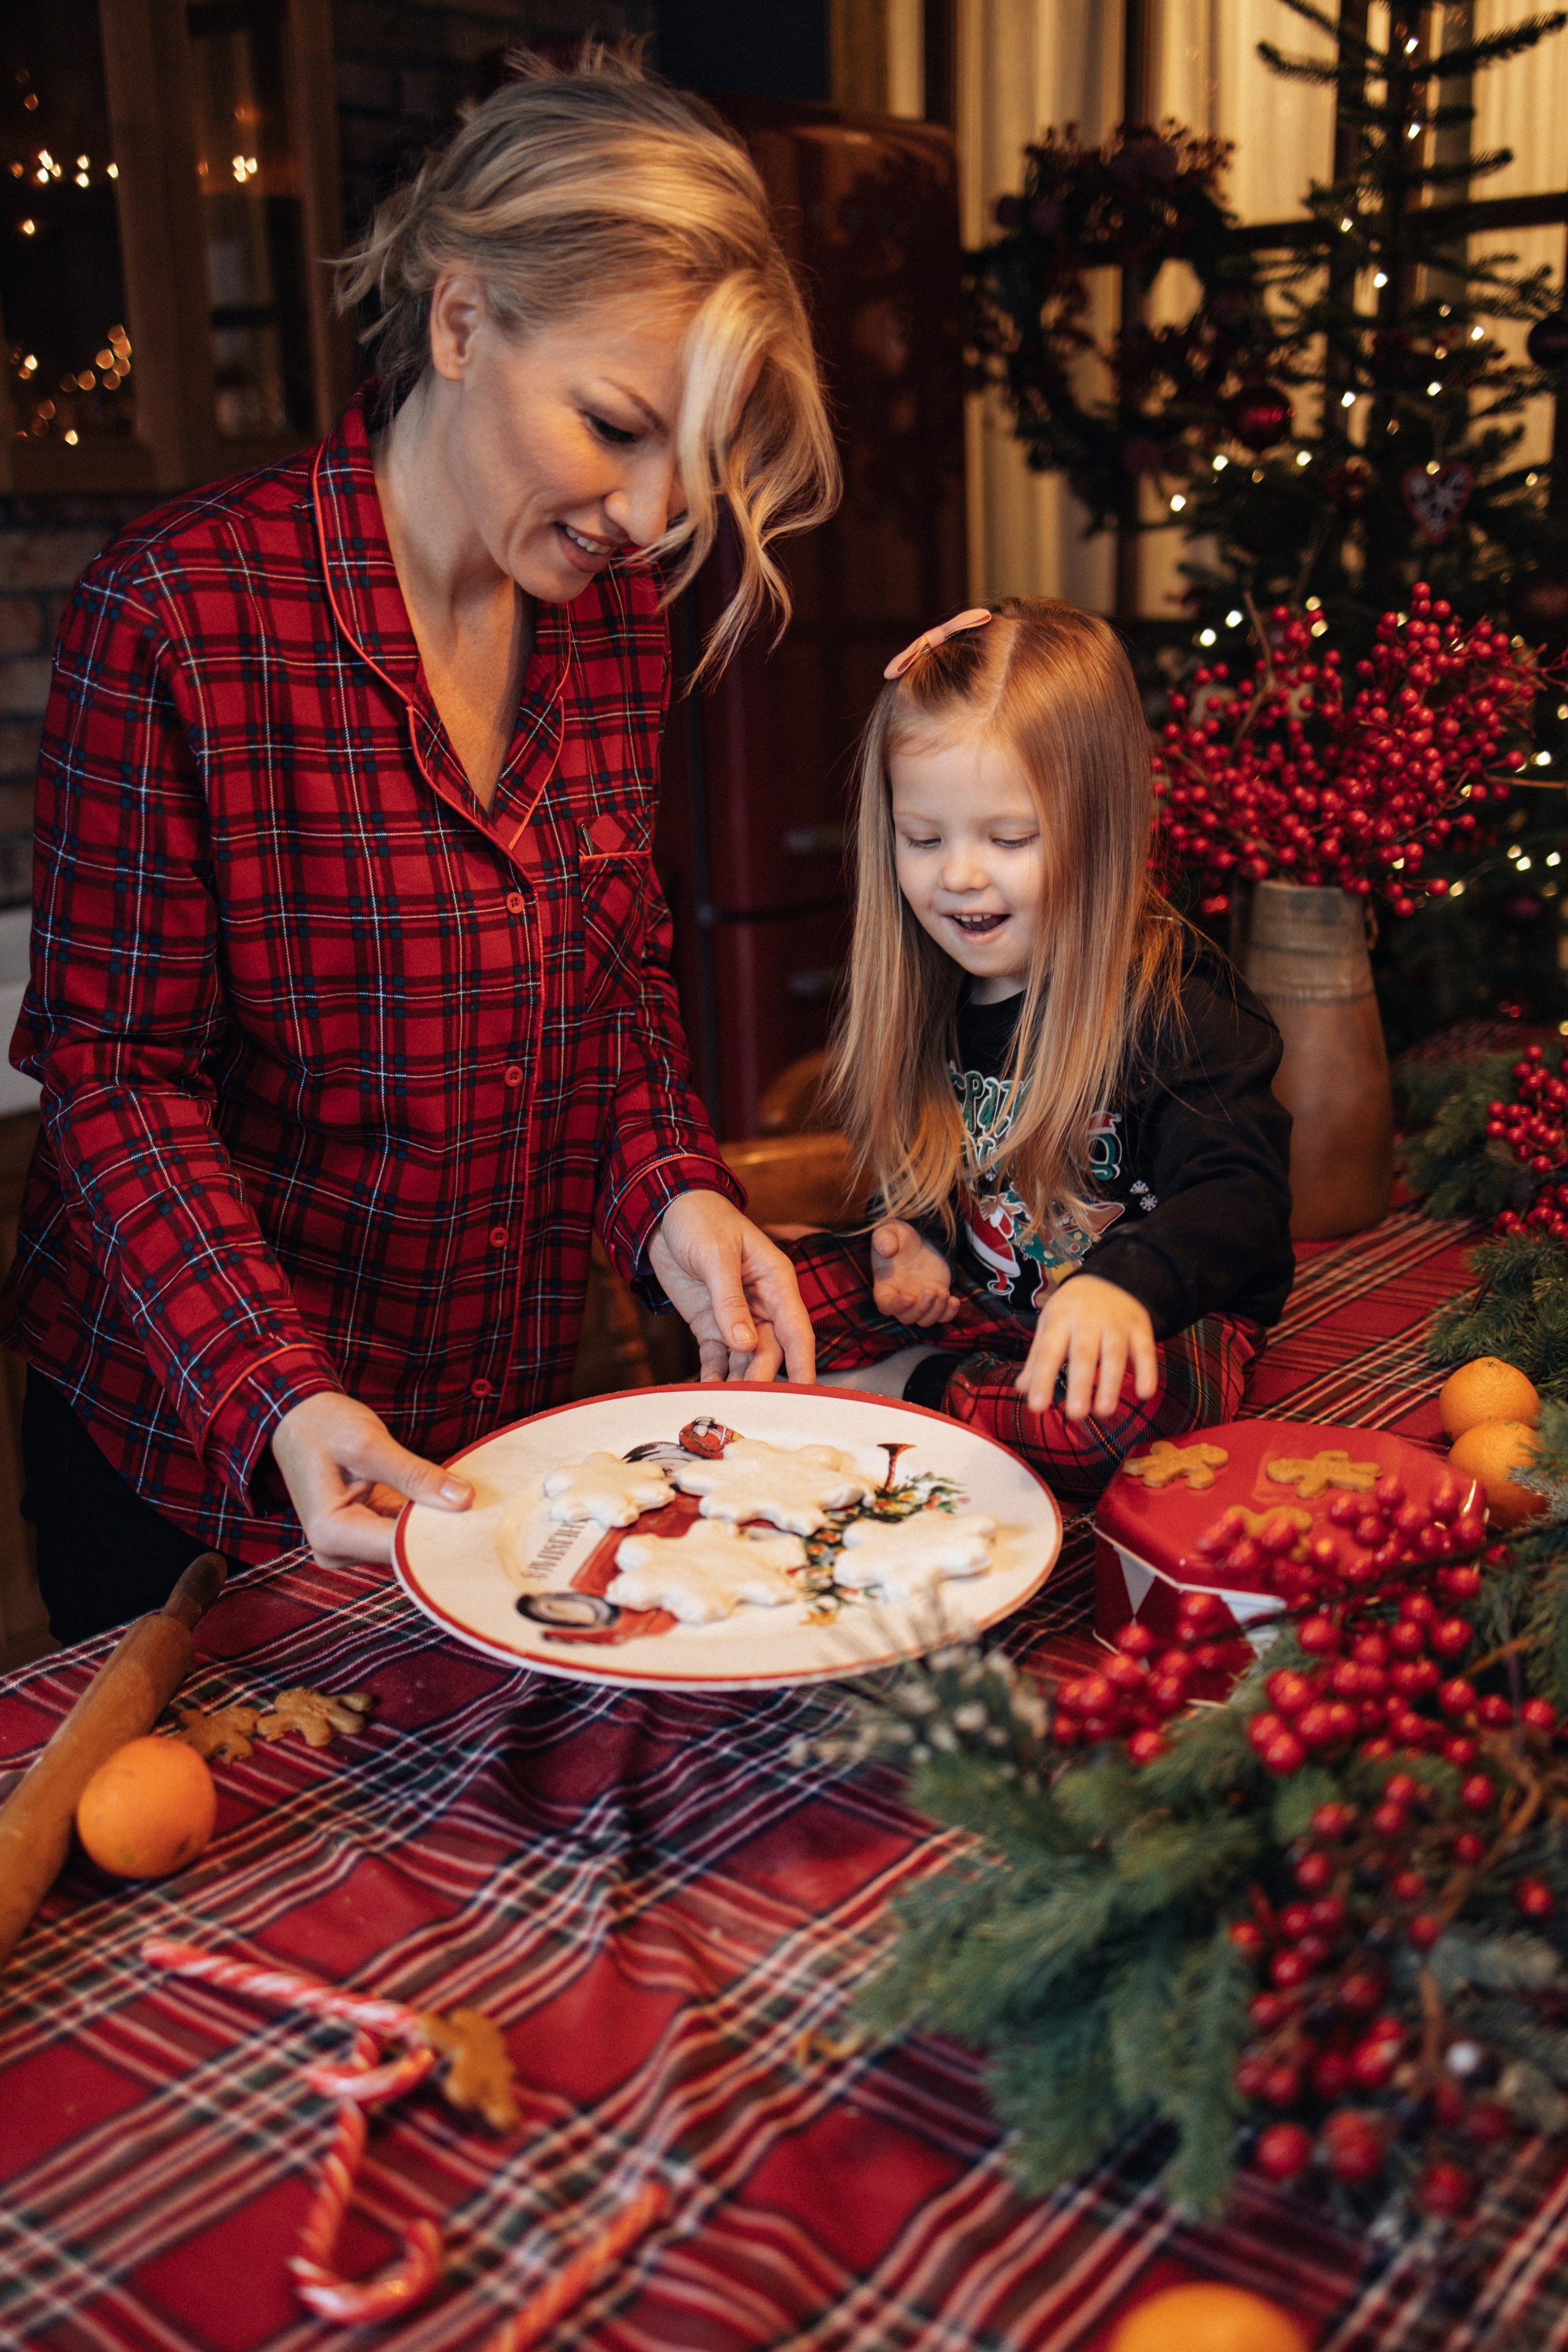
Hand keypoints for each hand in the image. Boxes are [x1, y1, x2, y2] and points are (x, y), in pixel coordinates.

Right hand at [272, 1391, 471, 1568]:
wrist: (295, 1418)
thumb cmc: (322, 1425)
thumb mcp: (370, 1444)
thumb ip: (415, 1475)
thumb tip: (463, 1500)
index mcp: (331, 1533)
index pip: (399, 1548)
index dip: (441, 1535)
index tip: (480, 1518)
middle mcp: (335, 1550)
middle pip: (403, 1552)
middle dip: (440, 1530)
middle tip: (483, 1507)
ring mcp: (347, 1545)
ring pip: (405, 1544)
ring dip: (432, 1522)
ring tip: (463, 1497)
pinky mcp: (360, 1534)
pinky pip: (398, 1532)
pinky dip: (419, 1516)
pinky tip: (443, 1498)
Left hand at [648, 1190, 815, 1382]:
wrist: (664, 1211)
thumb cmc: (700, 1219)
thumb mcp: (716, 1255)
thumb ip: (730, 1301)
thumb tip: (745, 1344)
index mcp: (776, 1281)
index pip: (797, 1329)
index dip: (803, 1362)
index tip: (805, 1392)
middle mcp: (762, 1303)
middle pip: (770, 1350)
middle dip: (760, 1376)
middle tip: (748, 1401)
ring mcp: (736, 1316)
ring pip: (744, 1358)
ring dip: (736, 1381)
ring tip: (726, 1403)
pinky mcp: (711, 1324)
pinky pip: (717, 1356)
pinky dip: (713, 1374)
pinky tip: (707, 1389)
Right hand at [871, 1220, 959, 1326]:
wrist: (919, 1238)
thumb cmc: (898, 1236)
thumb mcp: (889, 1230)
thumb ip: (884, 1238)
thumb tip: (888, 1250)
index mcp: (885, 1285)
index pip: (885, 1305)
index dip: (896, 1306)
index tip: (909, 1298)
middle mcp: (901, 1297)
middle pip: (907, 1318)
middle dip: (920, 1309)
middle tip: (931, 1291)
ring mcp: (919, 1300)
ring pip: (925, 1320)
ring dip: (935, 1311)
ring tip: (944, 1294)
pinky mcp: (936, 1298)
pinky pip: (942, 1316)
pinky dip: (949, 1314)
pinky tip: (954, 1300)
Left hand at [1016, 1274, 1157, 1420]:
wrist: (1109, 1276)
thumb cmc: (1072, 1309)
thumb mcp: (1050, 1325)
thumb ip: (1037, 1359)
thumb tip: (1021, 1390)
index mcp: (1060, 1320)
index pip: (1048, 1352)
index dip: (1042, 1379)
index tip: (1036, 1407)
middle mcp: (1088, 1320)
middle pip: (1084, 1353)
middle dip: (1080, 1384)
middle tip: (1075, 1415)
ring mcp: (1116, 1323)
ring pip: (1114, 1353)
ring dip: (1110, 1383)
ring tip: (1104, 1411)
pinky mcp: (1140, 1327)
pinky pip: (1144, 1350)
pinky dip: (1147, 1371)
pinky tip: (1144, 1394)